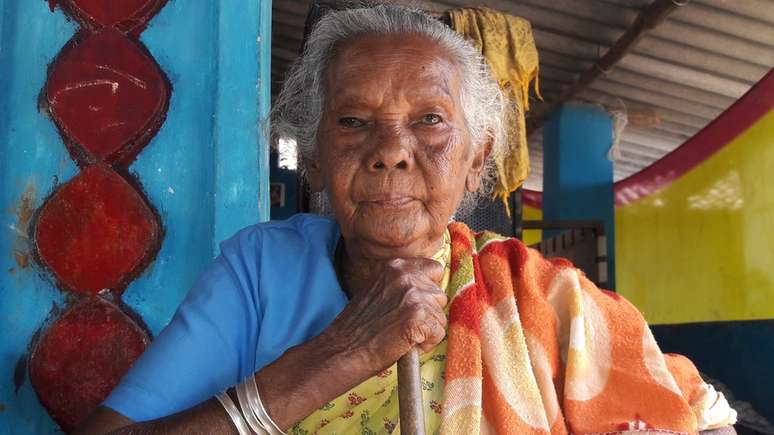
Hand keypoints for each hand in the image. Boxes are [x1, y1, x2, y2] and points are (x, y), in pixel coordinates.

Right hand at [321, 258, 447, 373]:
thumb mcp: (377, 291)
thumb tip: (427, 288)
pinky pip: (438, 333)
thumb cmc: (358, 327)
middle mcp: (406, 275)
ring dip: (426, 329)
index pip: (434, 269)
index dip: (427, 290)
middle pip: (439, 295)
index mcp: (395, 266)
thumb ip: (400, 285)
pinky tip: (405, 344)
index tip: (413, 305)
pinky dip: (426, 344)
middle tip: (403, 325)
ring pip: (440, 316)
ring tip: (402, 335)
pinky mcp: (419, 316)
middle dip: (428, 313)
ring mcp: (413, 295)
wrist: (343, 350)